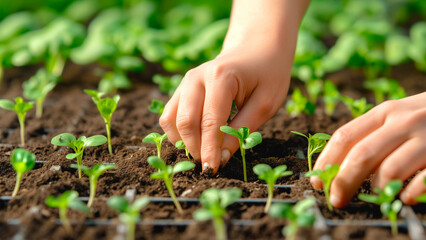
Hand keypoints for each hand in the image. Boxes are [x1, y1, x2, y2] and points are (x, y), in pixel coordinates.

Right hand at [159, 0, 308, 172]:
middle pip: (185, 122)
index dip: (210, 149)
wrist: (257, 49)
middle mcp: (196, 77)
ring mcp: (185, 82)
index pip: (210, 121)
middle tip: (211, 165)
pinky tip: (195, 141)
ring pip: (170, 120)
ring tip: (203, 153)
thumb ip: (242, 130)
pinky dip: (177, 133)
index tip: (212, 170)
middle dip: (196, 148)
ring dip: (183, 142)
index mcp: (220, 77)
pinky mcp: (181, 89)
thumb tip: (220, 157)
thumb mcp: (265, 103)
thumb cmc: (267, 75)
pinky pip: (169, 115)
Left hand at [311, 92, 425, 206]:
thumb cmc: (424, 117)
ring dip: (376, 189)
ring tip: (374, 196)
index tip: (317, 182)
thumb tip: (335, 166)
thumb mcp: (395, 117)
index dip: (326, 162)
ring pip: (390, 168)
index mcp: (383, 113)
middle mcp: (402, 122)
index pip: (344, 136)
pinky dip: (412, 193)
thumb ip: (369, 135)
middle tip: (336, 200)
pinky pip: (425, 178)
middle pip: (361, 155)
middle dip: (343, 182)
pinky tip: (406, 199)